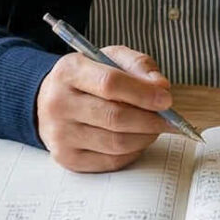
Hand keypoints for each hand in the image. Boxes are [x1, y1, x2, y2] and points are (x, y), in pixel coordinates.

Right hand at [35, 45, 174, 172]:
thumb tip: (161, 87)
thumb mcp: (110, 58)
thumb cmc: (87, 78)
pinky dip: (133, 151)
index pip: (110, 83)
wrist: (50, 101)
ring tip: (155, 127)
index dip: (143, 93)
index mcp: (69, 71)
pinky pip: (112, 160)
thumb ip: (138, 65)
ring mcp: (60, 135)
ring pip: (116, 143)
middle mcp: (58, 104)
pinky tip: (137, 139)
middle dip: (150, 119)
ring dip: (145, 136)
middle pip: (115, 117)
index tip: (166, 99)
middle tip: (170, 119)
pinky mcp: (67, 158)